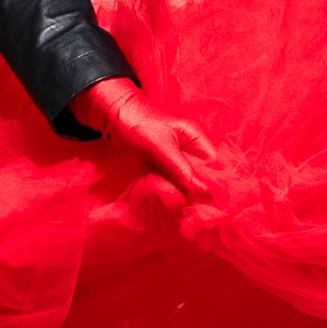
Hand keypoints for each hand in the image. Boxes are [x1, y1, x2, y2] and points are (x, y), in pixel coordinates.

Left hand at [76, 77, 225, 198]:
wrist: (111, 114)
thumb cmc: (136, 124)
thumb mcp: (160, 147)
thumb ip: (181, 169)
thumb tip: (205, 192)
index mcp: (196, 138)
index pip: (216, 166)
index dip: (215, 185)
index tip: (211, 207)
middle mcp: (191, 148)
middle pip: (204, 175)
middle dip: (200, 192)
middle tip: (195, 213)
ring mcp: (178, 156)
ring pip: (189, 179)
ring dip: (186, 193)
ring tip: (184, 211)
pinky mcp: (165, 163)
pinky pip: (175, 179)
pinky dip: (173, 189)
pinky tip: (172, 201)